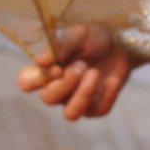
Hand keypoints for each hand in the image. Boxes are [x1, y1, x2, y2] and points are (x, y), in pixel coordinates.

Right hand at [17, 24, 134, 120]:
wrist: (123, 43)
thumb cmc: (94, 38)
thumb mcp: (78, 35)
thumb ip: (60, 46)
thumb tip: (40, 61)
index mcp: (47, 69)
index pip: (26, 82)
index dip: (38, 79)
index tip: (57, 67)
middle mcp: (57, 89)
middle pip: (48, 99)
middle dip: (66, 83)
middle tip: (82, 65)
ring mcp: (76, 100)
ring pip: (70, 114)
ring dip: (83, 96)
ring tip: (94, 73)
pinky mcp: (97, 108)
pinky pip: (98, 111)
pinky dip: (106, 95)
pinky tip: (111, 80)